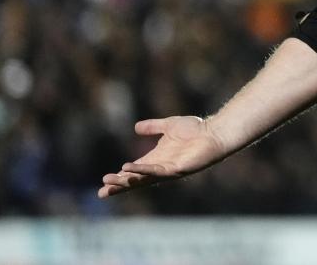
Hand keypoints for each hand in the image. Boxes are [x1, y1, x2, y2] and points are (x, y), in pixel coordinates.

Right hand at [98, 116, 228, 198]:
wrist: (214, 132)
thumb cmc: (195, 129)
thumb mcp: (168, 125)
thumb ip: (153, 127)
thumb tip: (136, 127)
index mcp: (156, 158)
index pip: (134, 171)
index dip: (120, 177)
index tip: (104, 183)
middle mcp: (160, 167)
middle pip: (135, 180)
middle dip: (119, 185)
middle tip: (102, 192)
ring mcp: (168, 170)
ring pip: (143, 179)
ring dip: (126, 180)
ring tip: (110, 181)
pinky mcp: (177, 169)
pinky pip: (156, 171)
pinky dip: (142, 171)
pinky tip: (130, 169)